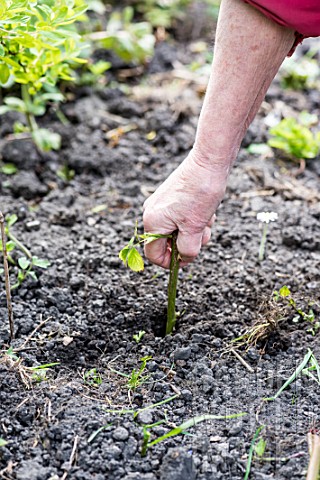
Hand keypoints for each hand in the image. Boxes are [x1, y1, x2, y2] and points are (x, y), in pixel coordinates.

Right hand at [143, 151, 228, 267]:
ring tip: (207, 219)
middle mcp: (152, 212)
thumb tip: (183, 259)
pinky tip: (206, 210)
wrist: (208, 162)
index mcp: (152, 222)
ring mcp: (160, 204)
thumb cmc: (200, 193)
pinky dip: (194, 219)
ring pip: (177, 230)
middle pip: (168, 242)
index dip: (170, 262)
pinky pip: (181, 217)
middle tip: (203, 233)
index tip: (186, 261)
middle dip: (188, 242)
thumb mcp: (195, 228)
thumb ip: (187, 250)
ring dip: (195, 230)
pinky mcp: (170, 197)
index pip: (154, 254)